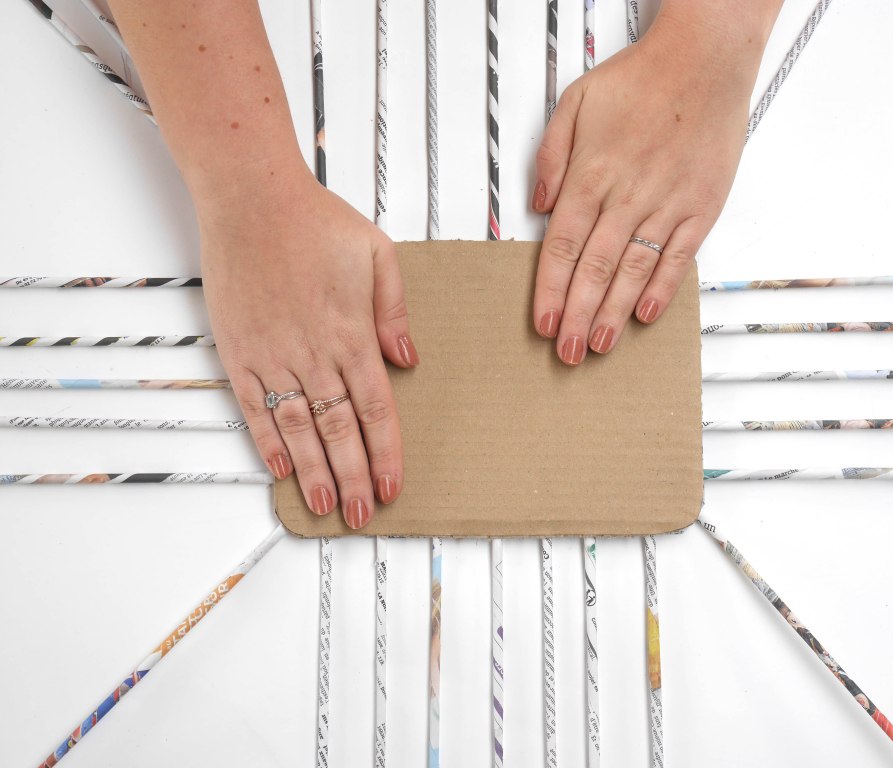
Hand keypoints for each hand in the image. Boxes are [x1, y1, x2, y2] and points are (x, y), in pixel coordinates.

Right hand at [199, 170, 418, 527]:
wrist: (251, 198)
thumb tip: (408, 358)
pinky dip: (266, 441)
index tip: (393, 485)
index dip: (385, 452)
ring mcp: (272, 354)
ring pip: (297, 427)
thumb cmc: (315, 220)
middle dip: (354, 478)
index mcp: (352, 332)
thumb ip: (395, 311)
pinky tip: (279, 469)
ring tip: (327, 508)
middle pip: (339, 430)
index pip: (376, 408)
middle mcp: (313, 351)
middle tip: (363, 515)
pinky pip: (254, 406)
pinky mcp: (239, 350)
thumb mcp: (378, 254)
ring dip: (314, 472)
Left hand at [531, 6, 774, 362]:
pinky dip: (663, 289)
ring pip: (634, 271)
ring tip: (599, 343)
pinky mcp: (701, 207)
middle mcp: (628, 194)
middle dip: (577, 316)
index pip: (561, 246)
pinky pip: (679, 257)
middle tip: (567, 353)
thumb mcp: (574, 103)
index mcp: (592, 173)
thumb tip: (537, 204)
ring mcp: (667, 203)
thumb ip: (551, 156)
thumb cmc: (641, 78)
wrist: (705, 58)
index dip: (549, 290)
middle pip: (594, 269)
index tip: (542, 322)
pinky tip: (646, 315)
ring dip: (614, 313)